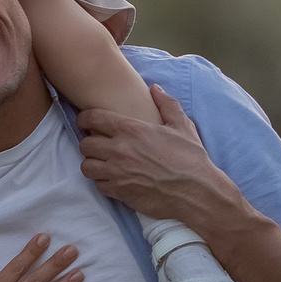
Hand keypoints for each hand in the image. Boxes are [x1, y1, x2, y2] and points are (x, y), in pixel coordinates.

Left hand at [77, 87, 240, 228]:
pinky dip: (102, 182)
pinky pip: (98, 185)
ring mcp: (117, 173)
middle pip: (85, 144)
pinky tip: (113, 179)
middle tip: (97, 144)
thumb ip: (166, 104)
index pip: (93, 118)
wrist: (196, 191)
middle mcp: (120, 150)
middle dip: (88, 143)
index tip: (85, 121)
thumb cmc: (191, 158)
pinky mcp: (120, 192)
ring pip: (86, 166)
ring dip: (92, 163)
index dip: (85, 118)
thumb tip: (155, 89)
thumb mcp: (182, 126)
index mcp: (132, 130)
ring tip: (102, 163)